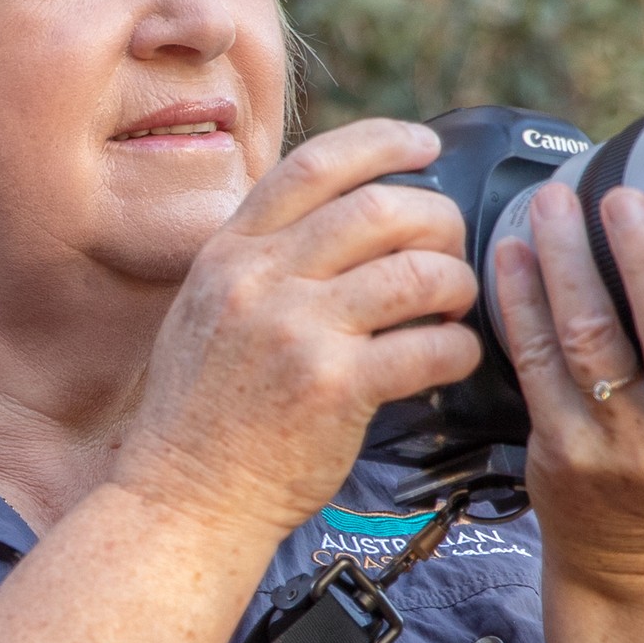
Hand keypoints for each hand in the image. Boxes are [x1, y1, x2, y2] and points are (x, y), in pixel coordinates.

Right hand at [115, 119, 482, 541]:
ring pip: (415, 272)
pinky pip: (429, 347)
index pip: (314, 165)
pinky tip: (453, 357)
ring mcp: (297, 332)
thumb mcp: (206, 309)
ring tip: (455, 304)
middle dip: (437, 220)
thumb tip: (337, 218)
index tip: (424, 145)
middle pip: (379, 208)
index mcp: (231, 253)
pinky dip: (459, 348)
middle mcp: (260, 281)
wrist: (184, 499)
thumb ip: (259, 261)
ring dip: (456, 282)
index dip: (382, 143)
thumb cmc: (203, 414)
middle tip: (451, 247)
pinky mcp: (334, 388)